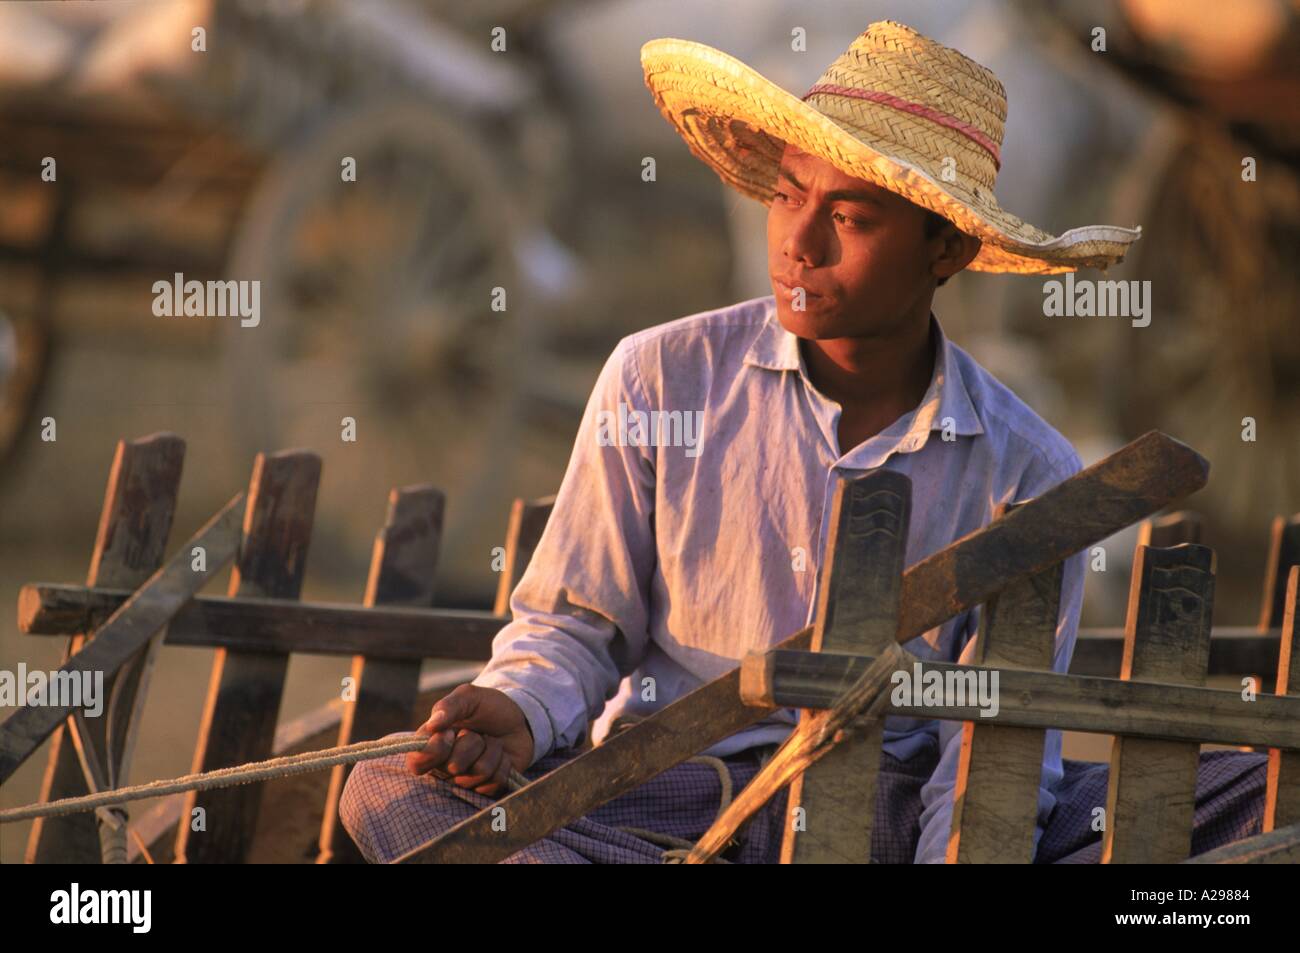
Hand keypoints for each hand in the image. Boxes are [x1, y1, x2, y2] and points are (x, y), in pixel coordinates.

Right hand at [406, 684, 533, 795]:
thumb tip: (431, 725)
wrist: (518, 718)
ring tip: (490, 740)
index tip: (449, 733)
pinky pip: (495, 782)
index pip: (416, 763)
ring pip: (478, 773)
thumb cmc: (487, 707)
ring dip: (491, 751)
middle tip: (477, 732)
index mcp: (433, 745)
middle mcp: (446, 767)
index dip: (434, 751)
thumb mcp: (468, 697)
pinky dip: (504, 763)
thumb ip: (448, 706)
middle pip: (453, 767)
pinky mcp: (488, 787)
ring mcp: (467, 779)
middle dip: (472, 743)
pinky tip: (502, 754)